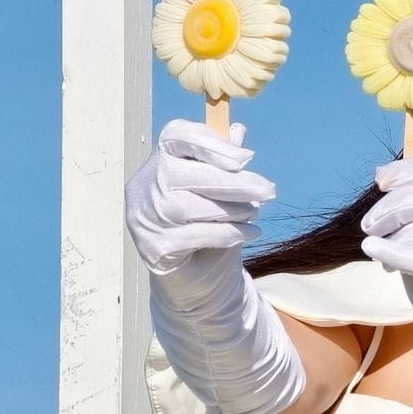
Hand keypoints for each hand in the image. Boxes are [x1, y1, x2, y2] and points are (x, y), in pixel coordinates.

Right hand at [125, 118, 276, 280]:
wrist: (197, 281)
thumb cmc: (208, 227)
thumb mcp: (220, 192)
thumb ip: (224, 163)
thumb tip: (237, 132)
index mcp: (158, 162)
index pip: (175, 136)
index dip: (211, 143)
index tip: (245, 159)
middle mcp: (144, 187)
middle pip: (186, 173)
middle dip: (234, 183)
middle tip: (268, 191)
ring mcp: (145, 218)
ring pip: (191, 205)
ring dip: (233, 210)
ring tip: (253, 214)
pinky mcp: (155, 247)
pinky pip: (198, 234)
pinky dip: (231, 233)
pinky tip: (251, 233)